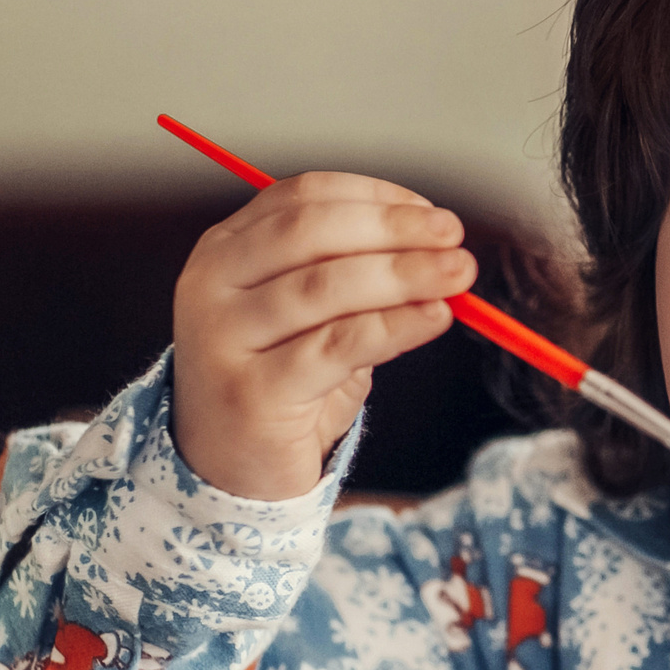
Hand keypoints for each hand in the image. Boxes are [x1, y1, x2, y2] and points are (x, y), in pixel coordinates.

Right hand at [170, 172, 475, 499]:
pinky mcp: (250, 391)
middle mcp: (211, 285)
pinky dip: (394, 326)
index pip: (302, 197)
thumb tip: (438, 247)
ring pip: (324, 287)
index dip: (374, 197)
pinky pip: (336, 346)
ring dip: (403, 274)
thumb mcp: (313, 316)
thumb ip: (357, 274)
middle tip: (453, 238)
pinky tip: (433, 318)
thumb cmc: (282, 382)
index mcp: (226, 250)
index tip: (430, 213)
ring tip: (457, 275)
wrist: (232, 472)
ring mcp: (221, 338)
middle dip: (392, 230)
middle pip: (310, 232)